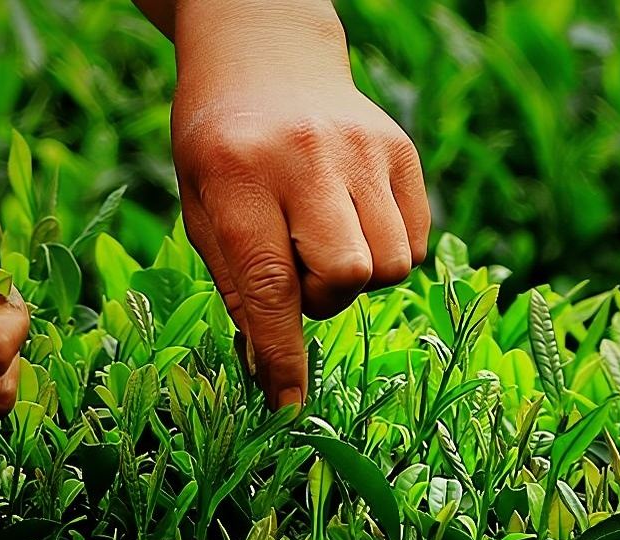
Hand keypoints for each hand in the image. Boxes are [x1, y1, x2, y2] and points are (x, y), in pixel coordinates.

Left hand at [167, 0, 429, 408]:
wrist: (266, 53)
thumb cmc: (222, 147)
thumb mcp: (202, 209)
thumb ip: (241, 286)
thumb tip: (273, 373)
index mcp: (238, 172)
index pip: (270, 283)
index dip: (281, 354)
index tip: (288, 405)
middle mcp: (306, 156)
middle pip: (350, 274)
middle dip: (326, 297)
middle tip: (299, 271)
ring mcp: (363, 148)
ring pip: (392, 264)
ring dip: (358, 278)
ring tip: (325, 243)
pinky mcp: (401, 149)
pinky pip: (416, 242)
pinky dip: (387, 251)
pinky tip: (352, 220)